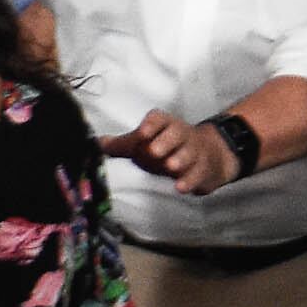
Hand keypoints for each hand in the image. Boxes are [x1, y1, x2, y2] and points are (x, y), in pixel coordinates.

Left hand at [101, 109, 239, 196]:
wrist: (208, 155)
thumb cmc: (169, 147)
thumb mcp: (147, 142)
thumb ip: (123, 145)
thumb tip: (98, 143)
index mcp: (165, 125)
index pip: (159, 119)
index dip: (151, 124)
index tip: (142, 132)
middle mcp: (182, 135)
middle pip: (176, 133)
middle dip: (166, 142)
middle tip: (154, 151)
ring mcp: (195, 151)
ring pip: (190, 153)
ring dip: (180, 159)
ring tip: (171, 167)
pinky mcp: (203, 169)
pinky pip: (198, 173)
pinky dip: (190, 180)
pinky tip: (180, 187)